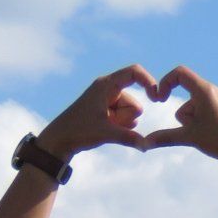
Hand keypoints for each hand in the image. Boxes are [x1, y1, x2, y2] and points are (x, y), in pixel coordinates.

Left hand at [36, 64, 159, 158]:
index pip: (134, 72)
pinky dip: (121, 126)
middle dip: (127, 116)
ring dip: (123, 123)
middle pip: (135, 102)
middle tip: (108, 123)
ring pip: (132, 112)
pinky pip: (127, 118)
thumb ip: (129, 138)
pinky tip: (106, 129)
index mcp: (105, 85)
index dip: (149, 81)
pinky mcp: (109, 110)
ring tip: (104, 126)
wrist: (60, 140)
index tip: (157, 97)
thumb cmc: (78, 131)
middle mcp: (108, 89)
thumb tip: (147, 145)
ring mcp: (109, 100)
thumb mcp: (106, 133)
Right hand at [143, 66, 217, 168]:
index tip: (160, 98)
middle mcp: (213, 91)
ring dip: (193, 120)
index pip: (180, 73)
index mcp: (204, 90)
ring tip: (208, 134)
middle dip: (184, 114)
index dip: (165, 82)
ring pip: (194, 106)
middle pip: (186, 94)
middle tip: (195, 130)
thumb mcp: (189, 137)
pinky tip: (213, 135)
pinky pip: (204, 110)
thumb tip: (143, 143)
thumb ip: (164, 137)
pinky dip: (201, 122)